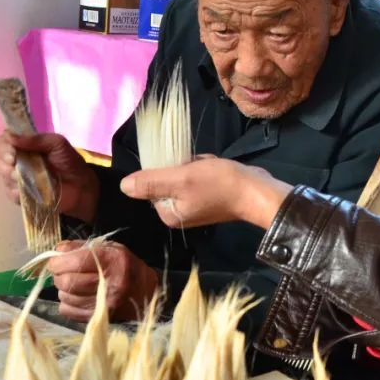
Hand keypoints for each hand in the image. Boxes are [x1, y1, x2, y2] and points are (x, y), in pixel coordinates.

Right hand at [0, 132, 99, 223]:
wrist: (81, 186)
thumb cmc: (69, 162)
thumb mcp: (57, 144)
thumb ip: (36, 139)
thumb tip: (11, 137)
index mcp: (23, 146)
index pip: (2, 142)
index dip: (2, 146)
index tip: (12, 152)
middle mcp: (16, 161)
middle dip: (0, 162)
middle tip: (13, 164)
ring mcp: (17, 179)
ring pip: (1, 177)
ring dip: (10, 176)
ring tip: (24, 178)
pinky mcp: (21, 196)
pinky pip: (10, 194)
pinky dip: (16, 192)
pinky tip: (26, 191)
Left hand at [46, 239, 158, 322]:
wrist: (145, 291)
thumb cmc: (125, 266)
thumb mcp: (109, 248)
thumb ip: (82, 247)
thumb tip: (57, 251)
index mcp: (112, 261)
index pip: (76, 262)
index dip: (58, 261)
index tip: (55, 260)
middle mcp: (109, 284)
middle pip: (68, 281)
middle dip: (58, 275)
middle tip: (62, 271)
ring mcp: (104, 304)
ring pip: (66, 296)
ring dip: (62, 289)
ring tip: (72, 283)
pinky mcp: (98, 317)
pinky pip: (68, 311)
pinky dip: (66, 302)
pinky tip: (76, 296)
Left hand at [119, 157, 292, 229]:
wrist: (256, 190)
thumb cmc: (218, 184)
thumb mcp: (181, 178)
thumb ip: (150, 182)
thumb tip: (123, 186)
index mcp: (169, 214)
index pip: (153, 184)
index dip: (167, 169)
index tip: (184, 169)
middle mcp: (179, 214)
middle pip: (168, 179)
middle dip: (183, 166)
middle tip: (198, 167)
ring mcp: (195, 206)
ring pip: (183, 174)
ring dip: (195, 165)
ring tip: (209, 167)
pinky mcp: (209, 197)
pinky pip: (198, 176)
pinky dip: (205, 168)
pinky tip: (216, 169)